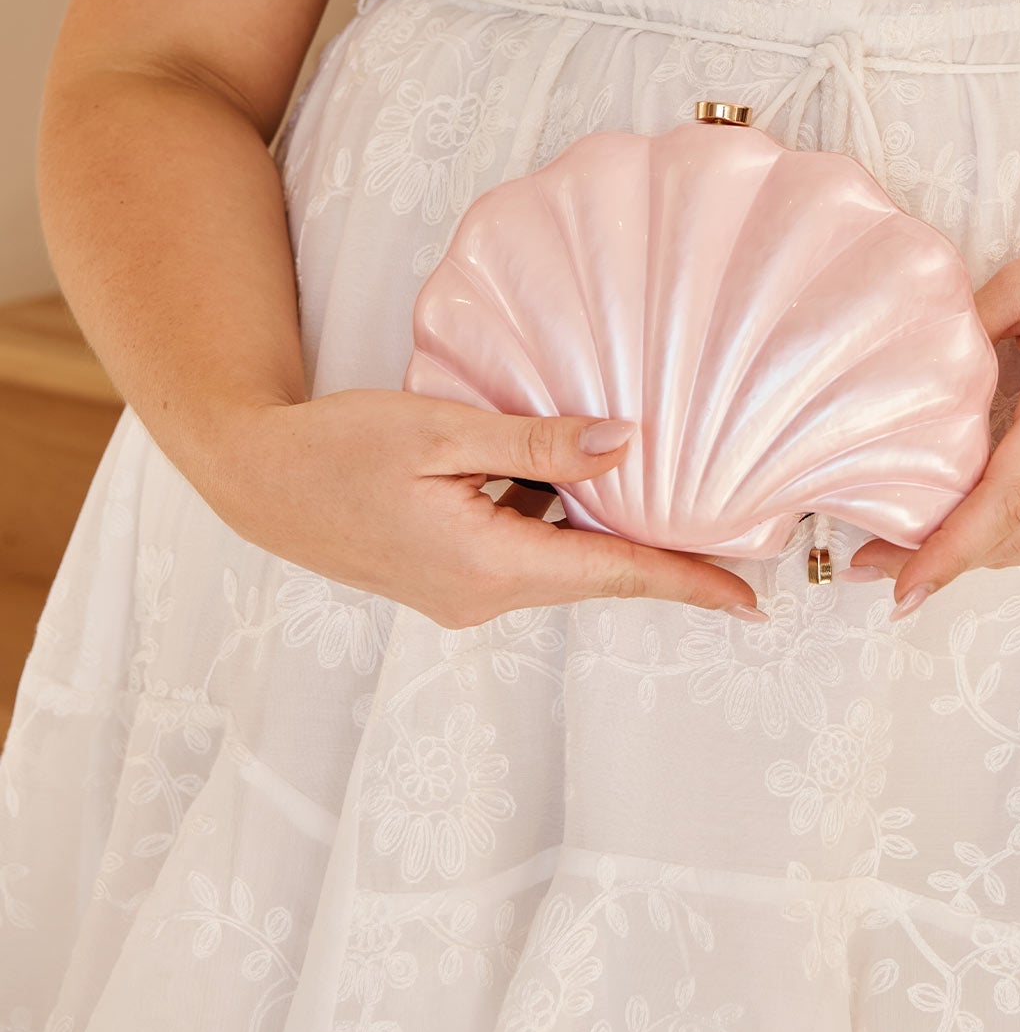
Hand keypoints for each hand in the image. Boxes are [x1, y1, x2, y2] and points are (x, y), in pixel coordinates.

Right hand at [194, 389, 764, 627]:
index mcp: (486, 566)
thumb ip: (534, 441)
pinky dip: (555, 515)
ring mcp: (464, 592)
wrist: (258, 479)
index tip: (750, 602)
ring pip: (560, 556)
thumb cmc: (338, 447)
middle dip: (660, 553)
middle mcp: (482, 596)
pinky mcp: (449, 574)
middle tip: (731, 532)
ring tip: (656, 481)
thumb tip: (626, 442)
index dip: (686, 585)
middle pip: (595, 571)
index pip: (612, 576)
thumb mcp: (438, 429)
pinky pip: (524, 547)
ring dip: (602, 525)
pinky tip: (560, 469)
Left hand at [840, 195, 1019, 615]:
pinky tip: (983, 536)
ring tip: (916, 557)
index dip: (950, 549)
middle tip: (873, 567)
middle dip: (943, 562)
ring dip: (981, 557)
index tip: (899, 584)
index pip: (1006, 498)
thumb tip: (916, 365)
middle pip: (1018, 532)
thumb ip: (970, 324)